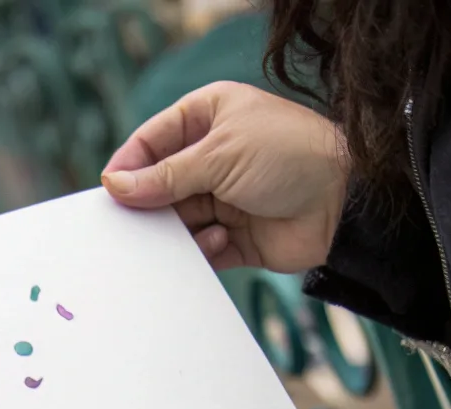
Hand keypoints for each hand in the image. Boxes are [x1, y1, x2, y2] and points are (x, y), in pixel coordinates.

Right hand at [101, 83, 348, 273]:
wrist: (341, 202)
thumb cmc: (287, 156)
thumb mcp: (219, 154)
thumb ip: (165, 175)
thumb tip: (116, 186)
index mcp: (209, 117)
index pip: (153, 140)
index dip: (129, 165)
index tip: (110, 192)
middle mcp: (213, 156)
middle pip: (160, 185)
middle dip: (151, 205)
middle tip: (135, 224)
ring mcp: (224, 197)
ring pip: (178, 220)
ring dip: (179, 229)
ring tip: (194, 229)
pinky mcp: (235, 236)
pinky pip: (200, 248)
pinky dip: (203, 248)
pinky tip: (224, 238)